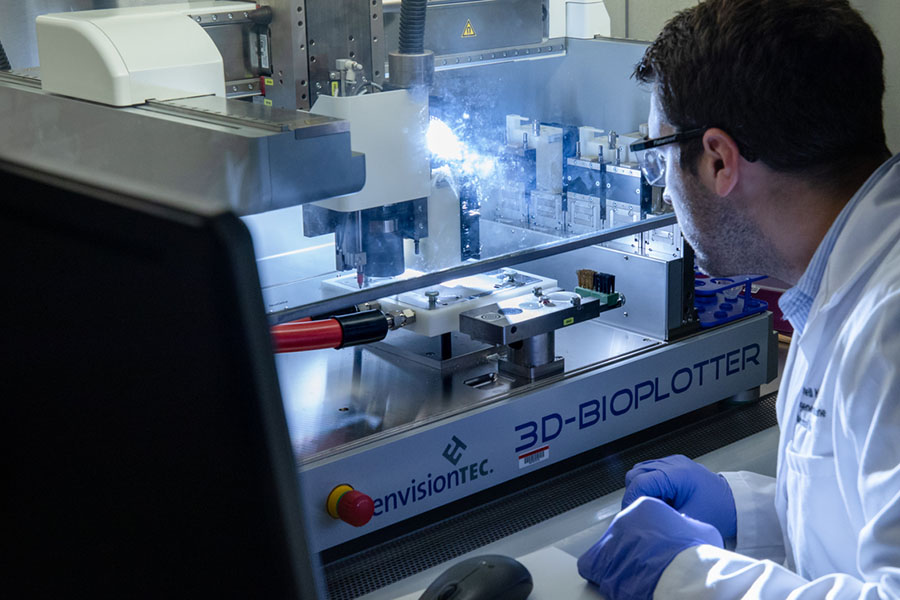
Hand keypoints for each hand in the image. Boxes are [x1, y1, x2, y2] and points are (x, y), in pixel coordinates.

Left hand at [577, 497, 722, 598]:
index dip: (652, 535)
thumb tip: (685, 528)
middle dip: (634, 547)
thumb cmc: (695, 554)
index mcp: (646, 506)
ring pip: (610, 549)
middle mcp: (624, 519)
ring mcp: (610, 539)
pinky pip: (592, 564)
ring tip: (636, 574)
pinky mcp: (600, 561)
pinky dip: (600, 572)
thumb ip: (686, 525)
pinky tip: (616, 578)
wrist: (685, 576)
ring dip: (620, 561)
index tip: (659, 546)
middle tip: (649, 561)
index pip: (642, 517)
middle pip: (625, 533)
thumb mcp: (702, 529)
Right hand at [623, 454, 736, 540]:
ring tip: (652, 505)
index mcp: (677, 474)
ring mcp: (672, 461)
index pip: (639, 482)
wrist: (736, 504)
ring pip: (639, 470)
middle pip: (635, 474)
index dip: (631, 500)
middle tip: (640, 512)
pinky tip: (658, 498)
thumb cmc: (718, 512)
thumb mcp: (688, 520)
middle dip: (634, 494)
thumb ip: (660, 518)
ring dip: (640, 488)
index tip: (631, 516)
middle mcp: (673, 463)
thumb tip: (640, 521)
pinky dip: (648, 484)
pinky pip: (649, 470)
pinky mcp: (673, 464)